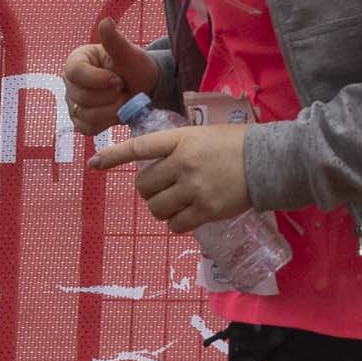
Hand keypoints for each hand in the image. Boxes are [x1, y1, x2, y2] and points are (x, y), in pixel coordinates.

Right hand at [63, 17, 160, 137]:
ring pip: (86, 115)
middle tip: (124, 89)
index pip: (75, 72)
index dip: (98, 80)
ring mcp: (73, 102)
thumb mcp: (130, 54)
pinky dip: (106, 123)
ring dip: (111, 111)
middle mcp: (70, 82)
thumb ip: (116, 41)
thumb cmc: (135, 68)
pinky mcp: (80, 120)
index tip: (118, 80)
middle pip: (81, 97)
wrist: (144, 89)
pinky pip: (88, 128)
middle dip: (110, 96)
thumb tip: (106, 21)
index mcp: (77, 60)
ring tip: (123, 100)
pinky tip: (116, 112)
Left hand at [85, 123, 255, 232]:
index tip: (93, 164)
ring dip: (161, 208)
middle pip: (145, 185)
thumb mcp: (204, 135)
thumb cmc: (236, 145)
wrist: (268, 162)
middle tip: (164, 188)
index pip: (139, 147)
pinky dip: (176, 223)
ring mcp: (193, 189)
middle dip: (149, 190)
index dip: (113, 157)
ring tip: (177, 203)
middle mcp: (182, 164)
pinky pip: (175, 225)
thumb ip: (179, 147)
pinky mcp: (205, 210)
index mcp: (181, 140)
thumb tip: (159, 165)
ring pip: (156, 208)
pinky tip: (188, 216)